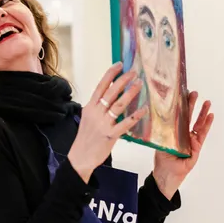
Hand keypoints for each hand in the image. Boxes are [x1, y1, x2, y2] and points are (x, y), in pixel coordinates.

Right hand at [67, 62, 146, 182]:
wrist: (80, 157)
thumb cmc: (85, 138)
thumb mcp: (88, 119)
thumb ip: (98, 108)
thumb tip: (110, 97)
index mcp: (89, 107)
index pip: (100, 87)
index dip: (110, 74)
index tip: (120, 65)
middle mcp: (96, 113)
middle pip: (110, 92)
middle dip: (123, 80)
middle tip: (134, 72)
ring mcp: (103, 124)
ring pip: (118, 105)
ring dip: (130, 93)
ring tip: (139, 84)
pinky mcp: (110, 135)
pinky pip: (125, 123)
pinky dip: (135, 116)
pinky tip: (144, 110)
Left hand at [152, 91, 214, 197]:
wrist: (166, 174)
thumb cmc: (162, 159)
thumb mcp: (160, 142)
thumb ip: (163, 131)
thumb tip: (159, 117)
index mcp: (174, 132)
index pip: (178, 116)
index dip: (180, 106)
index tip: (181, 93)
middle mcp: (184, 134)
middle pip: (189, 117)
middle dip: (192, 104)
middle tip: (194, 92)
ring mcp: (191, 140)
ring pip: (198, 123)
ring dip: (202, 112)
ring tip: (207, 102)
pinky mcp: (196, 147)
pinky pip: (202, 134)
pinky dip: (207, 124)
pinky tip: (210, 115)